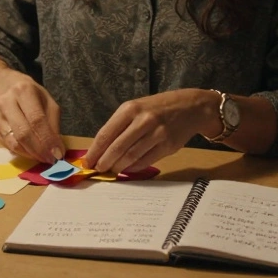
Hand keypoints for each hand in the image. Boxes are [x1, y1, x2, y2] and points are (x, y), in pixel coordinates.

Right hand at [0, 76, 63, 163]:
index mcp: (24, 91)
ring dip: (30, 154)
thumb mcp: (48, 103)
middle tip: (50, 160)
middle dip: (39, 150)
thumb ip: (53, 124)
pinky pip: (7, 145)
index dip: (47, 139)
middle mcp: (6, 102)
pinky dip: (21, 153)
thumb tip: (56, 149)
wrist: (7, 90)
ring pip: (14, 142)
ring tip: (42, 157)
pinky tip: (31, 152)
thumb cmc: (33, 97)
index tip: (57, 154)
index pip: (37, 119)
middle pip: (23, 133)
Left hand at [83, 89, 218, 174]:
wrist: (190, 107)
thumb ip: (120, 126)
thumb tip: (101, 149)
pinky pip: (146, 160)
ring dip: (118, 167)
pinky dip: (134, 167)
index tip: (87, 161)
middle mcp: (143, 120)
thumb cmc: (158, 108)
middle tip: (98, 169)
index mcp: (130, 109)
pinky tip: (128, 169)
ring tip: (112, 170)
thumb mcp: (136, 108)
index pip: (106, 133)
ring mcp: (157, 133)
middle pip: (117, 147)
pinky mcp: (167, 145)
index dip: (95, 150)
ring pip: (131, 156)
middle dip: (104, 161)